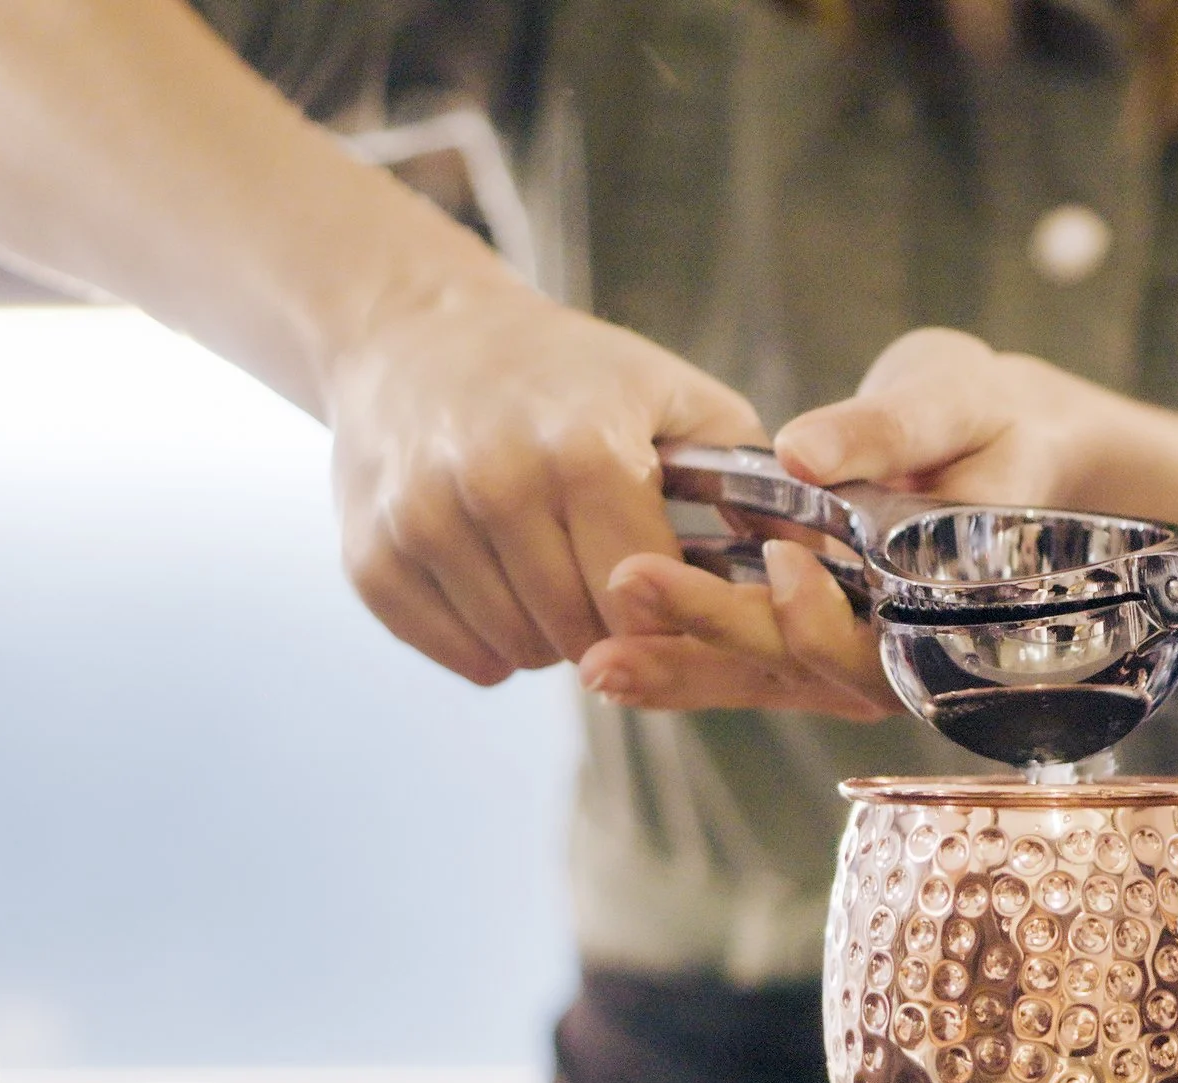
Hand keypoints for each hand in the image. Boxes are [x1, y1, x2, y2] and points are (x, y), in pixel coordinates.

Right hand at [325, 277, 763, 685]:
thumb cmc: (568, 374)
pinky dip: (487, 643)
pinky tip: (504, 591)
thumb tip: (808, 563)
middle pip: (583, 633)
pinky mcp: (370, 556)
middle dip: (616, 631)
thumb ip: (749, 478)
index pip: (645, 594)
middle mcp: (496, 486)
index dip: (672, 613)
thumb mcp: (672, 395)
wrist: (414, 335)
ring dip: (551, 640)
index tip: (678, 598)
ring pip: (519, 652)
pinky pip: (455, 651)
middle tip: (619, 595)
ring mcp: (423, 523)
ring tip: (560, 580)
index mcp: (585, 449)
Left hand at [580, 328, 1118, 716]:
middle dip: (717, 636)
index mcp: (954, 606)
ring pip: (763, 679)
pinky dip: (678, 662)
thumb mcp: (952, 405)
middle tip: (632, 586)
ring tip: (597, 659)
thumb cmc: (991, 419)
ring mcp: (851, 655)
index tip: (776, 564)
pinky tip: (609, 656)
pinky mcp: (808, 643)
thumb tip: (802, 453)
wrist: (1000, 443)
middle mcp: (904, 649)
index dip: (823, 619)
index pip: (883, 641)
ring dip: (679, 670)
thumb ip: (883, 432)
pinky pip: (743, 666)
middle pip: (806, 668)